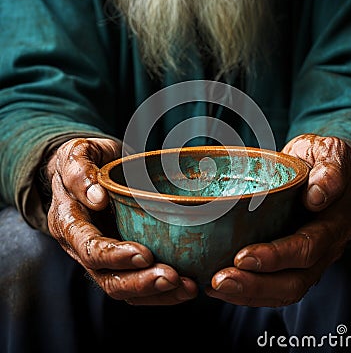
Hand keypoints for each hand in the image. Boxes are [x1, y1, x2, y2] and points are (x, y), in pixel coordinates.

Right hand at [46, 137, 196, 304]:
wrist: (88, 170)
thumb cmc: (85, 159)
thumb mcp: (76, 154)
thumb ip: (79, 171)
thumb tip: (95, 198)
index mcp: (68, 223)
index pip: (89, 248)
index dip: (115, 255)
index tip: (144, 253)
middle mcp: (81, 247)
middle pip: (107, 278)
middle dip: (140, 281)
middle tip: (172, 276)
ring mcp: (101, 257)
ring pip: (124, 288)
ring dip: (155, 292)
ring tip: (186, 287)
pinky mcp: (120, 259)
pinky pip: (137, 283)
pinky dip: (161, 291)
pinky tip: (186, 286)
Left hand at [205, 134, 350, 306]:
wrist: (327, 175)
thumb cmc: (322, 161)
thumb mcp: (328, 153)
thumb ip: (328, 171)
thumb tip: (317, 196)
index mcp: (335, 220)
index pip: (308, 245)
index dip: (277, 256)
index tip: (243, 257)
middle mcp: (326, 247)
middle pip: (296, 279)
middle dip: (256, 284)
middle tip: (221, 279)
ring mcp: (312, 259)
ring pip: (285, 290)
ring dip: (249, 293)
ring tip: (216, 287)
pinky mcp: (295, 263)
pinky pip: (275, 287)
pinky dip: (248, 292)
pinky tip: (219, 287)